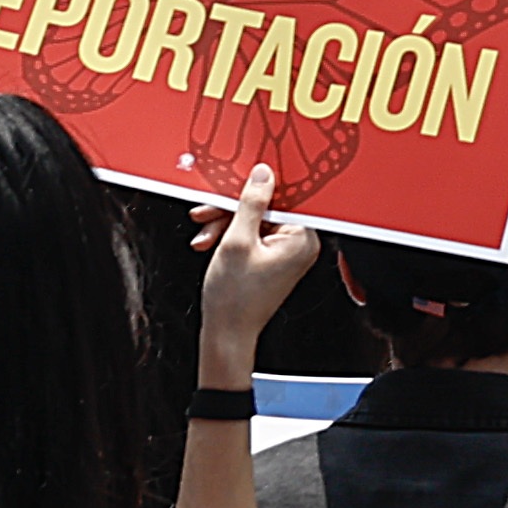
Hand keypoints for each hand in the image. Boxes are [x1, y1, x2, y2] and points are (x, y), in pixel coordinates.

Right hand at [183, 163, 325, 373]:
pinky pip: (252, 235)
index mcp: (302, 239)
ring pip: (254, 220)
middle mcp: (300, 244)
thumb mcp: (238, 241)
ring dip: (225, 224)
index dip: (255, 187)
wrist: (227, 334)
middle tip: (206, 211)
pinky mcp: (272, 258)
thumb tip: (263, 174)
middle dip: (231, 210)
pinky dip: (230, 236)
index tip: (235, 180)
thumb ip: (251, 203)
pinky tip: (209, 242)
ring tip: (204, 236)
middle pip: (265, 208)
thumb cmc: (235, 298)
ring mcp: (286, 252)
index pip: (282, 197)